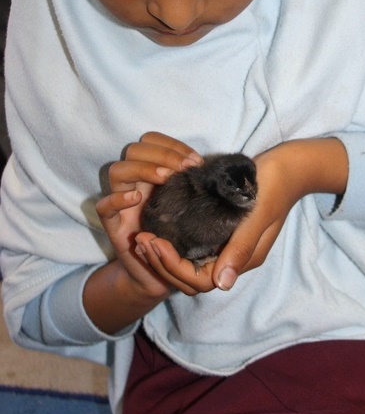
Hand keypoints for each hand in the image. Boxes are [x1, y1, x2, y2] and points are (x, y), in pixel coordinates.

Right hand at [96, 131, 204, 297]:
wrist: (161, 273)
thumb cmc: (180, 234)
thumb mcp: (191, 205)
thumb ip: (194, 184)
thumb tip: (211, 168)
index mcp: (152, 171)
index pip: (151, 140)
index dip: (171, 145)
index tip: (196, 161)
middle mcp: (134, 182)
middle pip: (134, 150)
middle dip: (162, 154)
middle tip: (184, 169)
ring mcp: (121, 202)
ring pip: (117, 170)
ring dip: (143, 169)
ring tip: (165, 179)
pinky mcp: (113, 225)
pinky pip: (103, 206)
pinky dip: (117, 198)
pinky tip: (137, 198)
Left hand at [139, 137, 347, 292]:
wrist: (289, 167)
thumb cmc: (273, 187)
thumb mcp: (257, 215)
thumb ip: (239, 248)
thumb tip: (221, 285)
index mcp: (243, 259)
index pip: (200, 280)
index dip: (172, 266)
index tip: (153, 242)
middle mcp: (234, 258)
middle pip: (192, 278)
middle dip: (162, 263)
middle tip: (140, 239)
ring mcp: (229, 246)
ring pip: (191, 265)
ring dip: (165, 256)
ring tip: (144, 236)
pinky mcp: (224, 232)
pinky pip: (195, 249)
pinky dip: (175, 245)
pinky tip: (161, 230)